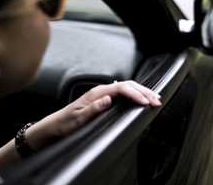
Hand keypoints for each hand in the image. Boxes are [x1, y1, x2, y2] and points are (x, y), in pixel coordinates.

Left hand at [27, 81, 161, 149]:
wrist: (55, 126)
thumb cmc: (65, 123)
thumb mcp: (78, 118)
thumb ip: (94, 108)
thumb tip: (108, 98)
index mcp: (97, 92)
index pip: (122, 88)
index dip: (135, 94)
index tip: (145, 102)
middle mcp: (102, 90)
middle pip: (128, 85)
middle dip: (144, 91)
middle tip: (157, 99)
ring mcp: (103, 94)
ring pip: (127, 88)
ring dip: (142, 91)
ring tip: (154, 97)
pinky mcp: (104, 99)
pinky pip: (124, 93)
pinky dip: (135, 94)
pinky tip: (141, 98)